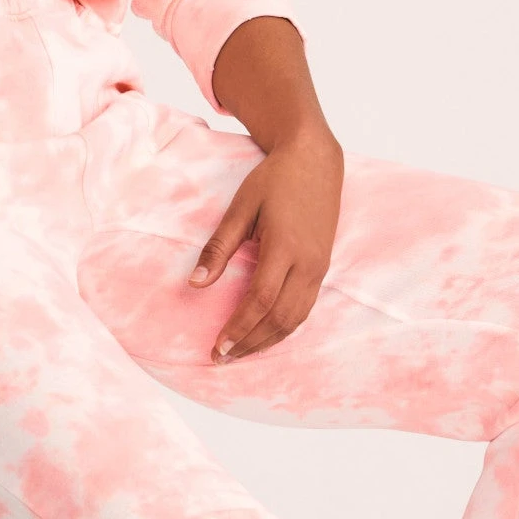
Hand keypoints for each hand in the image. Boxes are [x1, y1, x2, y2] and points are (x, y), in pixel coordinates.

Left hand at [189, 127, 343, 360]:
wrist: (315, 160)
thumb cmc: (275, 180)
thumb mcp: (240, 208)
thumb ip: (218, 248)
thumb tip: (195, 284)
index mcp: (285, 247)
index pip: (261, 301)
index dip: (239, 328)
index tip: (217, 347)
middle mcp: (308, 263)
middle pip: (281, 318)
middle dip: (251, 343)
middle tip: (222, 357)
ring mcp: (320, 267)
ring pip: (297, 318)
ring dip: (268, 340)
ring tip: (240, 352)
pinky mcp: (323, 267)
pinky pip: (305, 308)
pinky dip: (284, 327)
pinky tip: (264, 334)